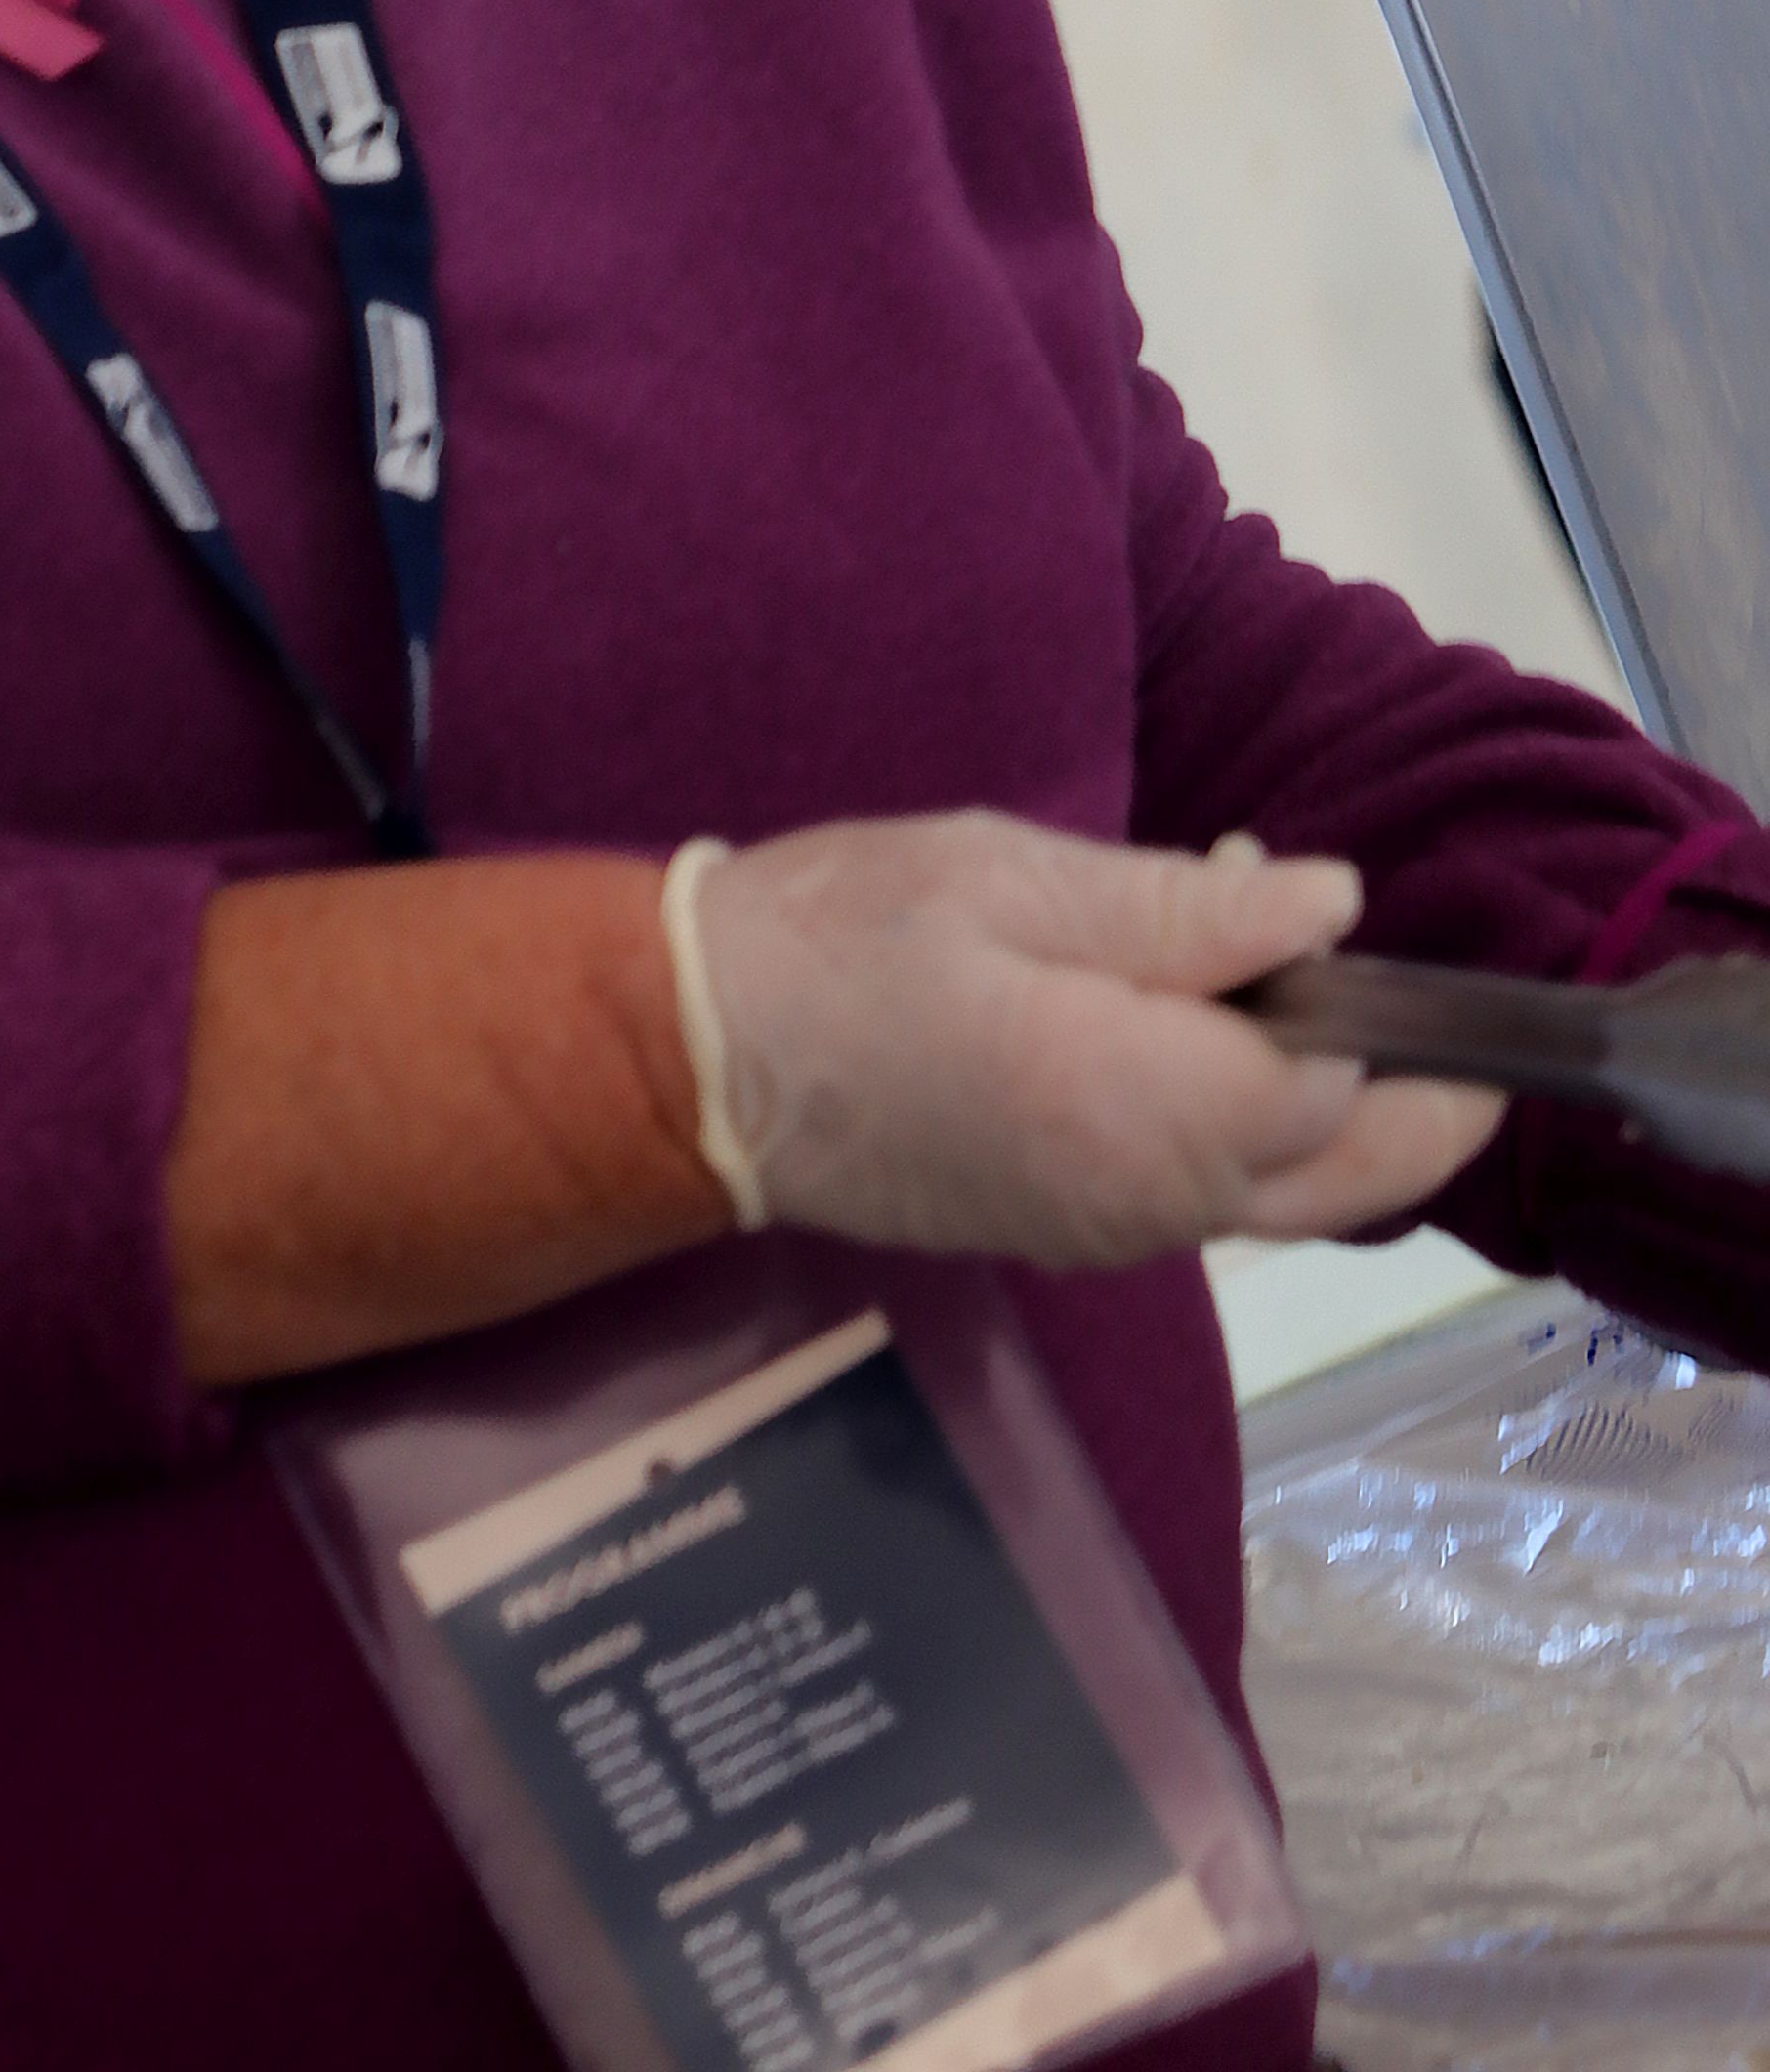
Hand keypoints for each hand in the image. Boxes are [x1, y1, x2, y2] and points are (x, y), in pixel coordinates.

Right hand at [669, 811, 1506, 1268]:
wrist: (692, 1058)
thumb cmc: (843, 938)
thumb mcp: (1007, 878)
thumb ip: (1183, 910)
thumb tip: (1333, 909)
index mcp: (1146, 1109)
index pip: (1341, 1093)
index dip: (1380, 1018)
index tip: (1369, 931)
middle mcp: (1152, 1203)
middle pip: (1345, 1181)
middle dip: (1409, 1105)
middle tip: (1417, 1003)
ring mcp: (1110, 1232)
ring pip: (1283, 1198)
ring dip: (1322, 1112)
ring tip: (1276, 976)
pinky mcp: (1068, 1232)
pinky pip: (1209, 1198)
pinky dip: (1246, 1130)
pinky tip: (1192, 1029)